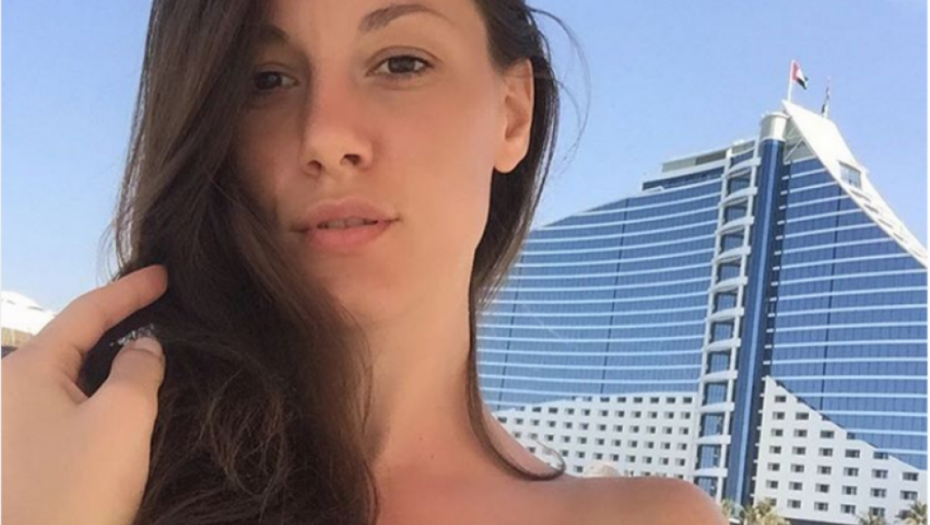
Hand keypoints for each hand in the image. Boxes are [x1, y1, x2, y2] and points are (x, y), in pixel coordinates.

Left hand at [2, 265, 168, 524]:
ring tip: (151, 347)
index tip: (165, 273)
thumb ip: (139, 369)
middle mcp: (11, 389)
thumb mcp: (122, 419)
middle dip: (118, 320)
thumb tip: (143, 346)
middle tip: (160, 306)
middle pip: (73, 339)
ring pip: (71, 374)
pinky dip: (100, 390)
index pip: (86, 311)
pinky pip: (67, 404)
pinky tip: (126, 397)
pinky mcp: (24, 454)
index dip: (130, 290)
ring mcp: (13, 424)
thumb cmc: (77, 487)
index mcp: (27, 369)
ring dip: (110, 359)